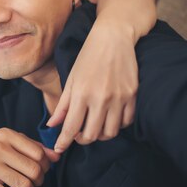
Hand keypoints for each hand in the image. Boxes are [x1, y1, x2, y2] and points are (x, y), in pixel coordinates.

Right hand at [0, 128, 58, 186]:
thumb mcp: (12, 141)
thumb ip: (34, 147)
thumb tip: (56, 156)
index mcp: (7, 135)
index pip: (38, 153)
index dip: (45, 165)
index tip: (40, 169)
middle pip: (34, 170)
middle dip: (39, 180)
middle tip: (34, 181)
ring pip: (24, 186)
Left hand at [48, 20, 137, 152]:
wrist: (113, 37)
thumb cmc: (88, 56)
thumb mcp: (71, 78)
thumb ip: (63, 103)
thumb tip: (53, 124)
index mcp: (81, 93)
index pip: (71, 127)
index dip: (64, 142)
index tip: (59, 149)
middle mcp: (100, 98)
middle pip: (91, 135)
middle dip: (82, 139)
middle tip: (78, 135)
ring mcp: (118, 98)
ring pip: (110, 133)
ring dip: (100, 135)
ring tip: (94, 127)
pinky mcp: (132, 96)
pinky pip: (126, 122)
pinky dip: (117, 126)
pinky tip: (110, 118)